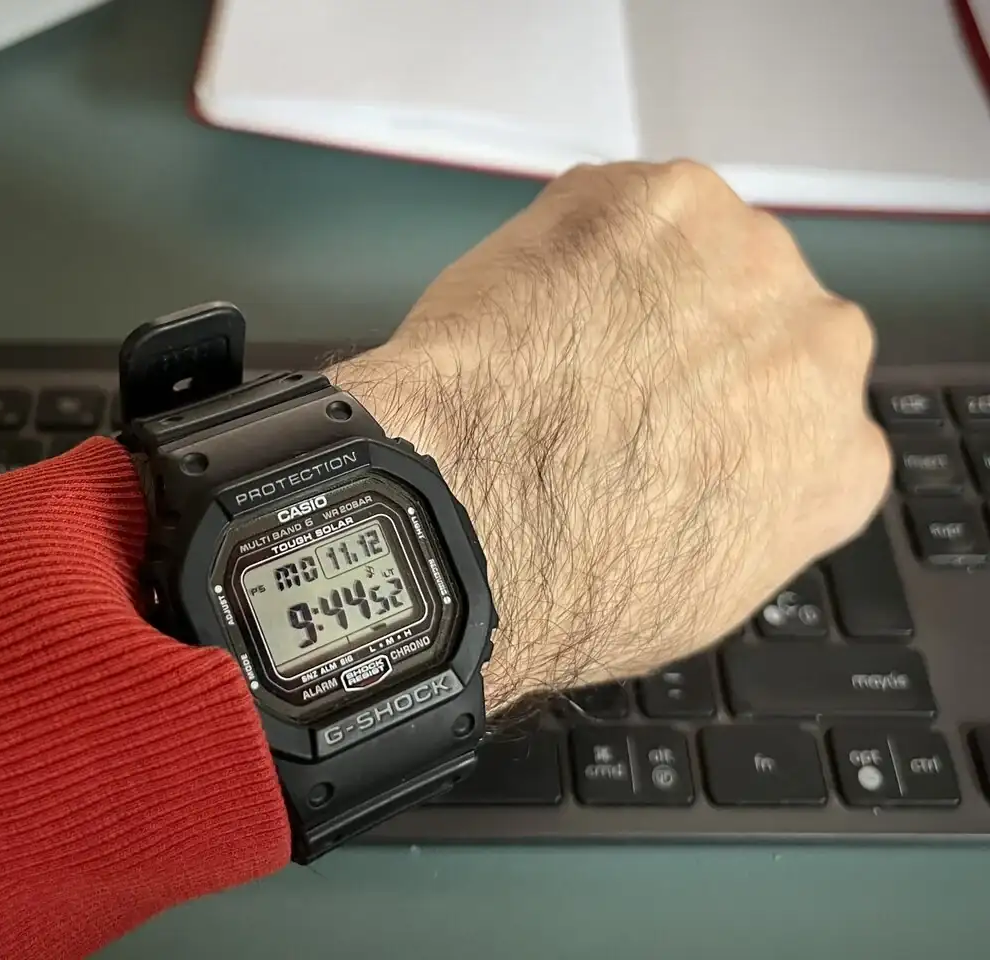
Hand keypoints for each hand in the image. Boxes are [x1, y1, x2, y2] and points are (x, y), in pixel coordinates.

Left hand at [332, 161, 890, 707]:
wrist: (479, 522)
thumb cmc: (568, 579)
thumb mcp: (698, 591)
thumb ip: (739, 508)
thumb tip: (703, 474)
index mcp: (836, 455)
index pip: (795, 404)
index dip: (720, 400)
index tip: (669, 406)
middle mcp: (818, 346)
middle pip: (755, 311)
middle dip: (688, 331)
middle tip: (600, 372)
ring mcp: (747, 260)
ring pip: (690, 248)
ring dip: (631, 278)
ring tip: (550, 342)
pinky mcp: (665, 200)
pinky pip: (615, 206)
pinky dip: (569, 241)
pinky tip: (524, 303)